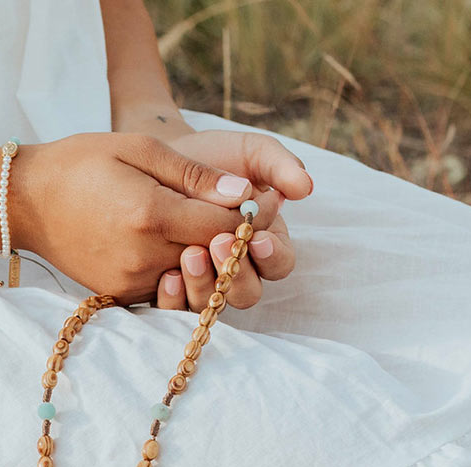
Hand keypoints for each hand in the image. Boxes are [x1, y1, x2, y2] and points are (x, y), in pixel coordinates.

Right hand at [10, 132, 267, 306]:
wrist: (28, 202)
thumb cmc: (82, 163)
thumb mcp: (139, 150)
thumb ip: (194, 175)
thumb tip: (243, 195)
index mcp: (151, 215)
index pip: (224, 226)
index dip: (251, 216)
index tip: (263, 200)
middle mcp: (143, 257)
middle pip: (214, 257)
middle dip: (235, 239)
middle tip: (248, 218)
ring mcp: (132, 282)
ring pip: (194, 277)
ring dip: (209, 259)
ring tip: (213, 232)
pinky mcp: (122, 295)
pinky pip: (167, 288)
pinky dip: (181, 271)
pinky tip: (180, 248)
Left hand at [154, 129, 312, 311]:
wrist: (164, 161)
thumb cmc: (214, 158)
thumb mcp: (251, 153)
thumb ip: (279, 167)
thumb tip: (306, 186)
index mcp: (266, 243)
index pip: (280, 264)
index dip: (273, 257)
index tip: (259, 239)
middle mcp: (238, 270)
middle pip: (248, 293)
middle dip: (237, 273)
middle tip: (219, 242)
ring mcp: (206, 283)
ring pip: (213, 304)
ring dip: (203, 286)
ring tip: (190, 254)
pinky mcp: (174, 290)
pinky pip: (176, 308)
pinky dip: (174, 299)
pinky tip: (168, 276)